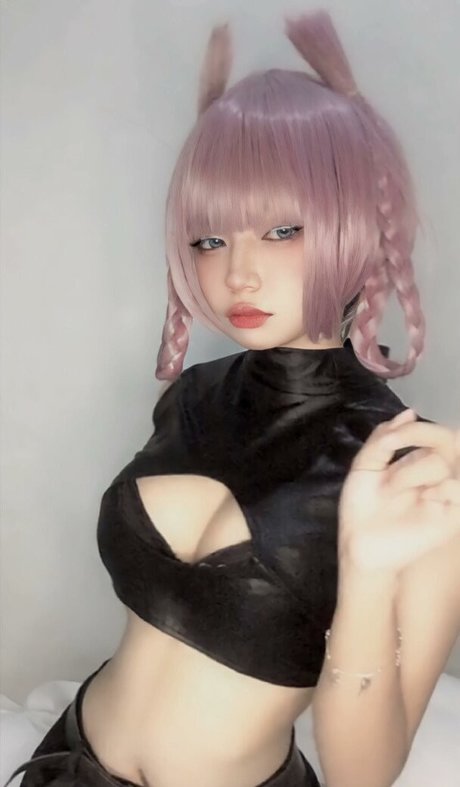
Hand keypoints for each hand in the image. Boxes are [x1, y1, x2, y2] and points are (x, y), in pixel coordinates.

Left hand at [338, 409, 459, 573]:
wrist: (357, 543)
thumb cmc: (360, 508)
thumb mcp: (365, 466)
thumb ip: (383, 438)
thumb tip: (410, 412)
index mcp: (416, 463)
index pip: (434, 435)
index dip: (417, 429)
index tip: (391, 440)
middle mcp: (433, 477)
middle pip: (448, 441)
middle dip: (422, 434)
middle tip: (394, 446)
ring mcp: (443, 496)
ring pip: (443, 464)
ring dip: (410, 471)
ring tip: (391, 489)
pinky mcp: (450, 518)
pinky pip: (458, 491)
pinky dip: (443, 488)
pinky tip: (423, 499)